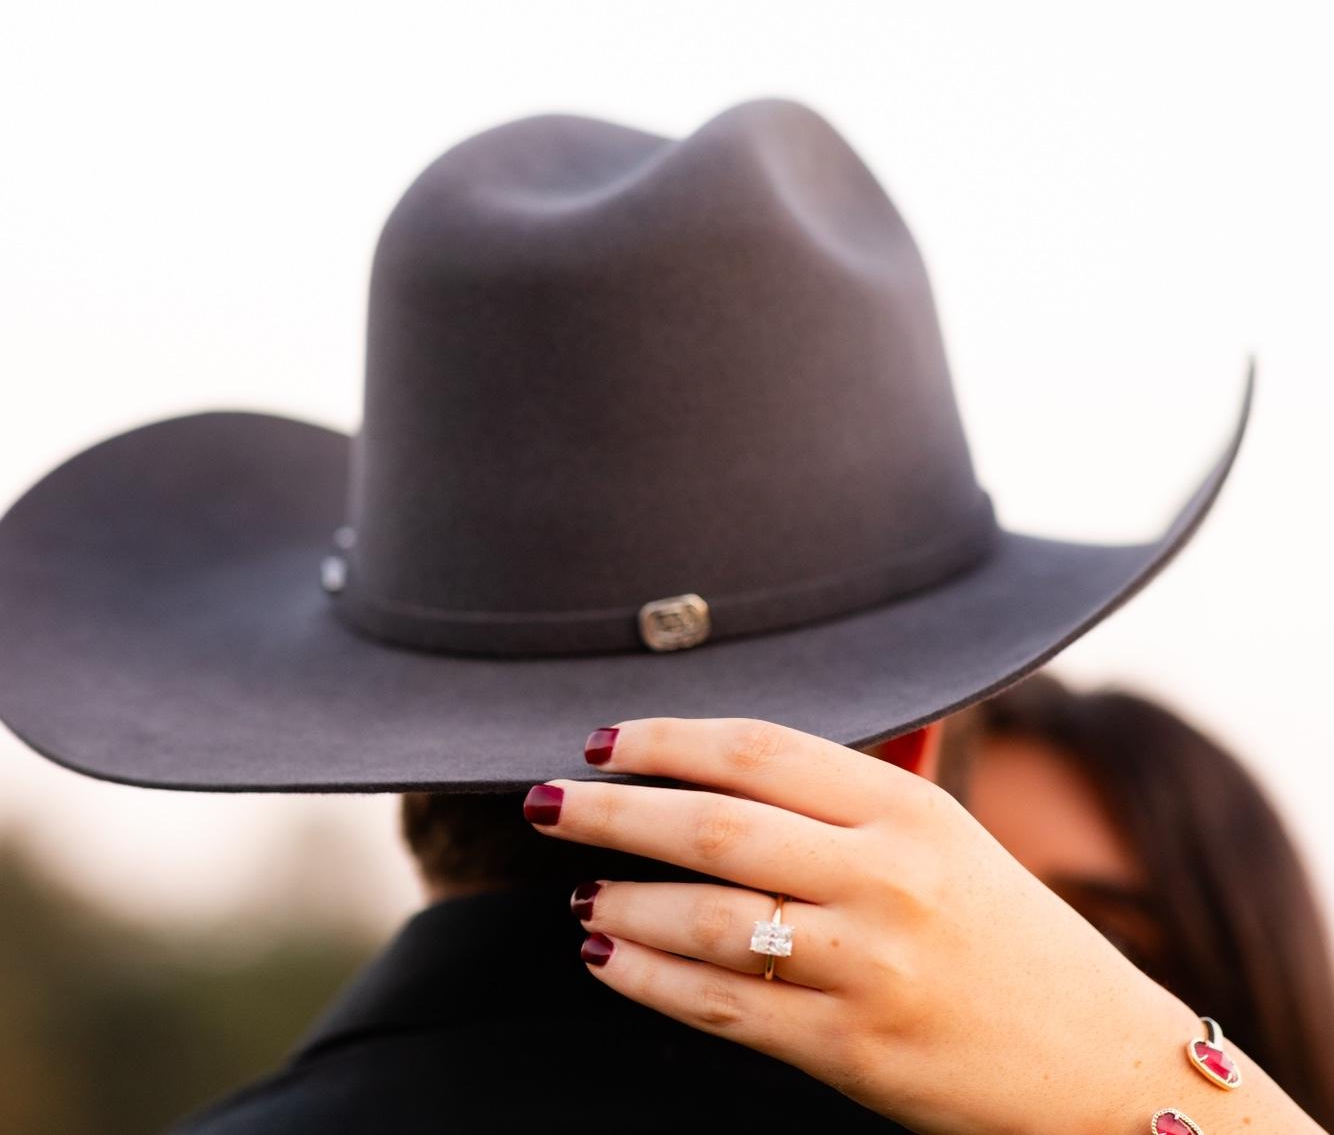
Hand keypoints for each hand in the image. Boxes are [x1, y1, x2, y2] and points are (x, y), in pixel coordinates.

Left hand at [525, 717, 1322, 1134]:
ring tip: (578, 890)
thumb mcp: (943, 836)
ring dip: (622, 901)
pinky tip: (606, 958)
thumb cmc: (1005, 932)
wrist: (1100, 1063)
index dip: (666, 738)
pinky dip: (651, 980)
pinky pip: (726, 1007)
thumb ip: (849, 790)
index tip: (603, 740)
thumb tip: (722, 754)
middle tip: (542, 800)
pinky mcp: (853, 1050)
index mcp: (907, 807)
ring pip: (709, 920)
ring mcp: (869, 966)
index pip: (757, 749)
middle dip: (612, 810)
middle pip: (714, 825)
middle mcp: (886, 876)